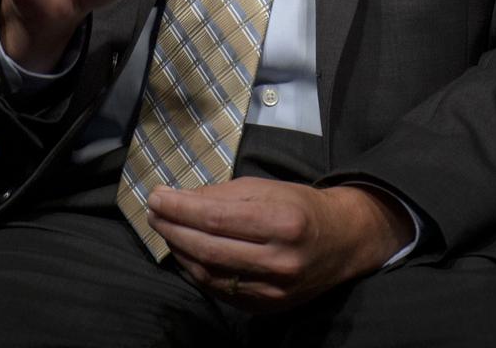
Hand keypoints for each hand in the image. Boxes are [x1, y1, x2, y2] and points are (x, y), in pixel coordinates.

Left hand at [147, 177, 413, 309]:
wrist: (342, 243)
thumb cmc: (302, 206)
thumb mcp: (268, 188)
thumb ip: (225, 195)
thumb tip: (181, 199)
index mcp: (283, 221)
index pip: (217, 218)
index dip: (181, 209)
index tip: (156, 196)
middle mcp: (279, 260)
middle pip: (209, 248)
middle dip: (174, 228)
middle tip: (153, 212)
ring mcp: (273, 290)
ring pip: (210, 274)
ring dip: (180, 252)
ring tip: (165, 230)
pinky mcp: (267, 308)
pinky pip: (221, 291)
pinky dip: (197, 272)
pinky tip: (185, 254)